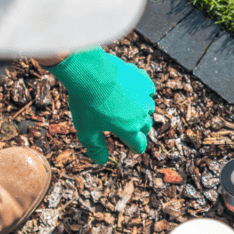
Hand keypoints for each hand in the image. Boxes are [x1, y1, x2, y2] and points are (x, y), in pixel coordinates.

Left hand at [45, 48, 155, 163]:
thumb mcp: (86, 131)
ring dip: (140, 111)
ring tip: (126, 107)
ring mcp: (144, 97)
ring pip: (148, 109)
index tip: (130, 147)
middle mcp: (141, 115)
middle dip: (137, 130)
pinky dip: (142, 93)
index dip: (134, 147)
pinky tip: (132, 91)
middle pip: (145, 128)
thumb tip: (102, 161)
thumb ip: (96, 148)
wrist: (88, 71)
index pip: (139, 145)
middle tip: (125, 126)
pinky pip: (148, 90)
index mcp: (129, 130)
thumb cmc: (85, 103)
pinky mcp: (143, 80)